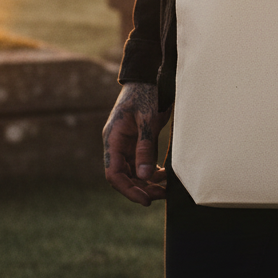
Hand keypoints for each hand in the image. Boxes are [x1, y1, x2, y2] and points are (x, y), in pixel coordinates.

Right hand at [102, 81, 170, 205]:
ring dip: (146, 183)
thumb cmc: (146, 94)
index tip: (145, 200)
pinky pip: (141, 163)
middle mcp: (117, 144)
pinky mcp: (138, 141)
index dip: (128, 190)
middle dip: (140, 189)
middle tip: (160, 196)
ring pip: (133, 172)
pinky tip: (163, 177)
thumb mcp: (147, 120)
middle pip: (123, 176)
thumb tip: (145, 176)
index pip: (114, 173)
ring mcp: (127, 143)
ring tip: (165, 189)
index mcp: (113, 139)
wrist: (150, 76)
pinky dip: (151, 172)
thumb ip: (145, 147)